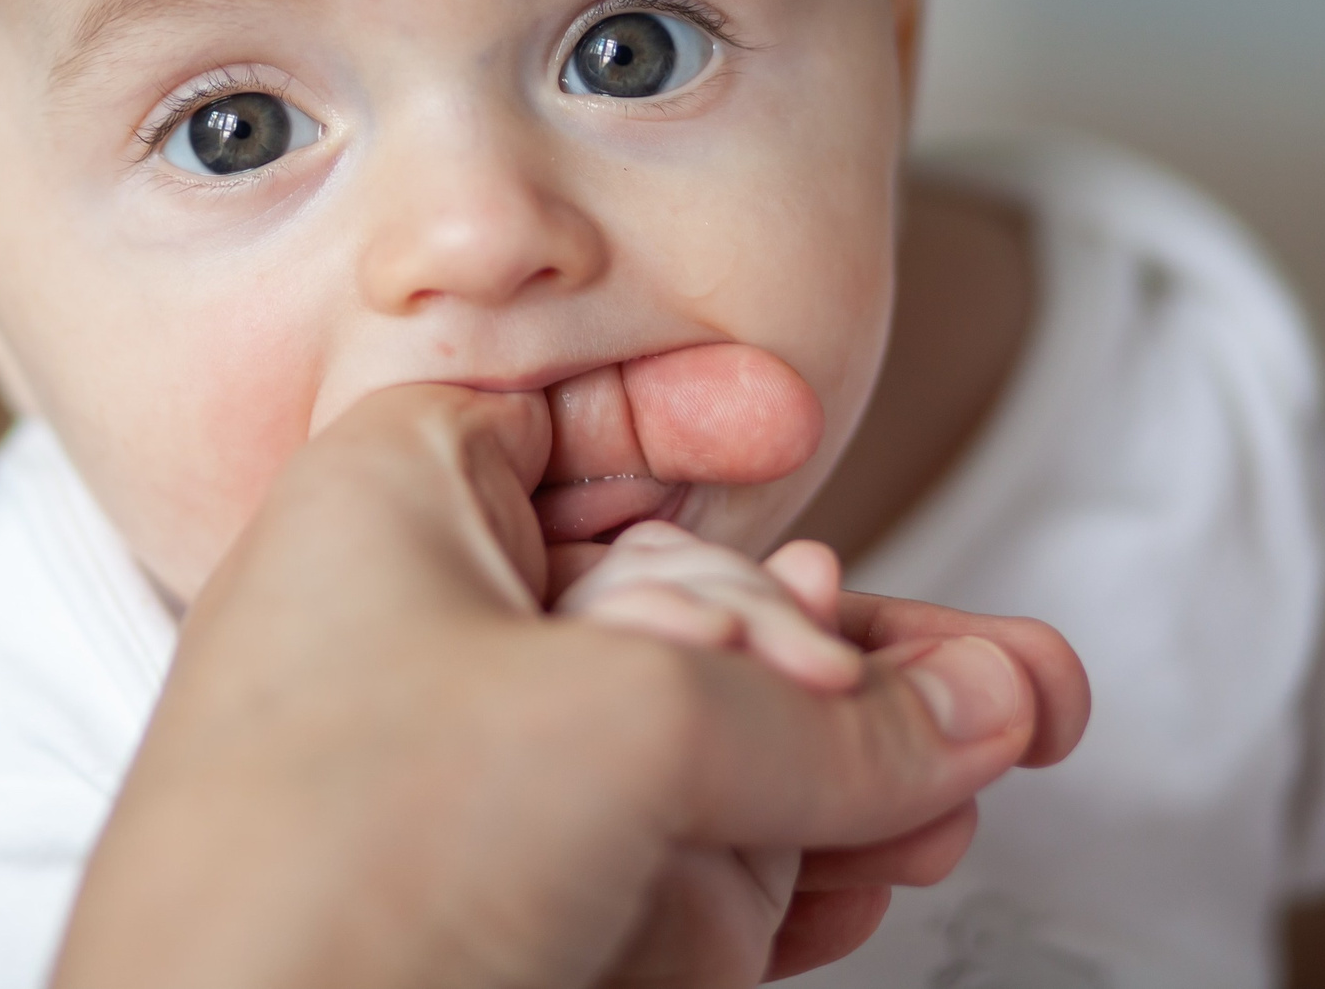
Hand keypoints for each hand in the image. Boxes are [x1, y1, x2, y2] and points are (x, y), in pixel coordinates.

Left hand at [52, 383, 1084, 988]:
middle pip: (670, 601)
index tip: (788, 420)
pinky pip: (666, 865)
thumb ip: (825, 718)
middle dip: (838, 647)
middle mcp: (418, 628)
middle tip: (989, 679)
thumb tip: (977, 708)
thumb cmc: (335, 859)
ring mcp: (459, 779)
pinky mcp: (499, 908)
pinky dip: (778, 870)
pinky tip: (870, 873)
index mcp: (391, 503)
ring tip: (961, 791)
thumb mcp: (625, 729)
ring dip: (840, 772)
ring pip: (687, 749)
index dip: (686, 416)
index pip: (557, 419)